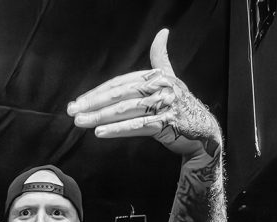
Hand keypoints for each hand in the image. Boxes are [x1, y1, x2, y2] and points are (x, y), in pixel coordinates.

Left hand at [67, 29, 220, 158]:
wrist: (203, 131)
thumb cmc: (182, 105)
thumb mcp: (171, 78)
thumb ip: (161, 58)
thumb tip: (162, 32)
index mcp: (157, 75)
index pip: (119, 83)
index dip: (97, 92)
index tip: (79, 101)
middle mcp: (161, 87)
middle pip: (119, 94)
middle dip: (93, 103)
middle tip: (72, 111)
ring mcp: (164, 105)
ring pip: (125, 110)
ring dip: (100, 117)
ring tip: (80, 122)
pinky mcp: (167, 124)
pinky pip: (137, 126)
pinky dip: (117, 130)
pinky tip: (100, 133)